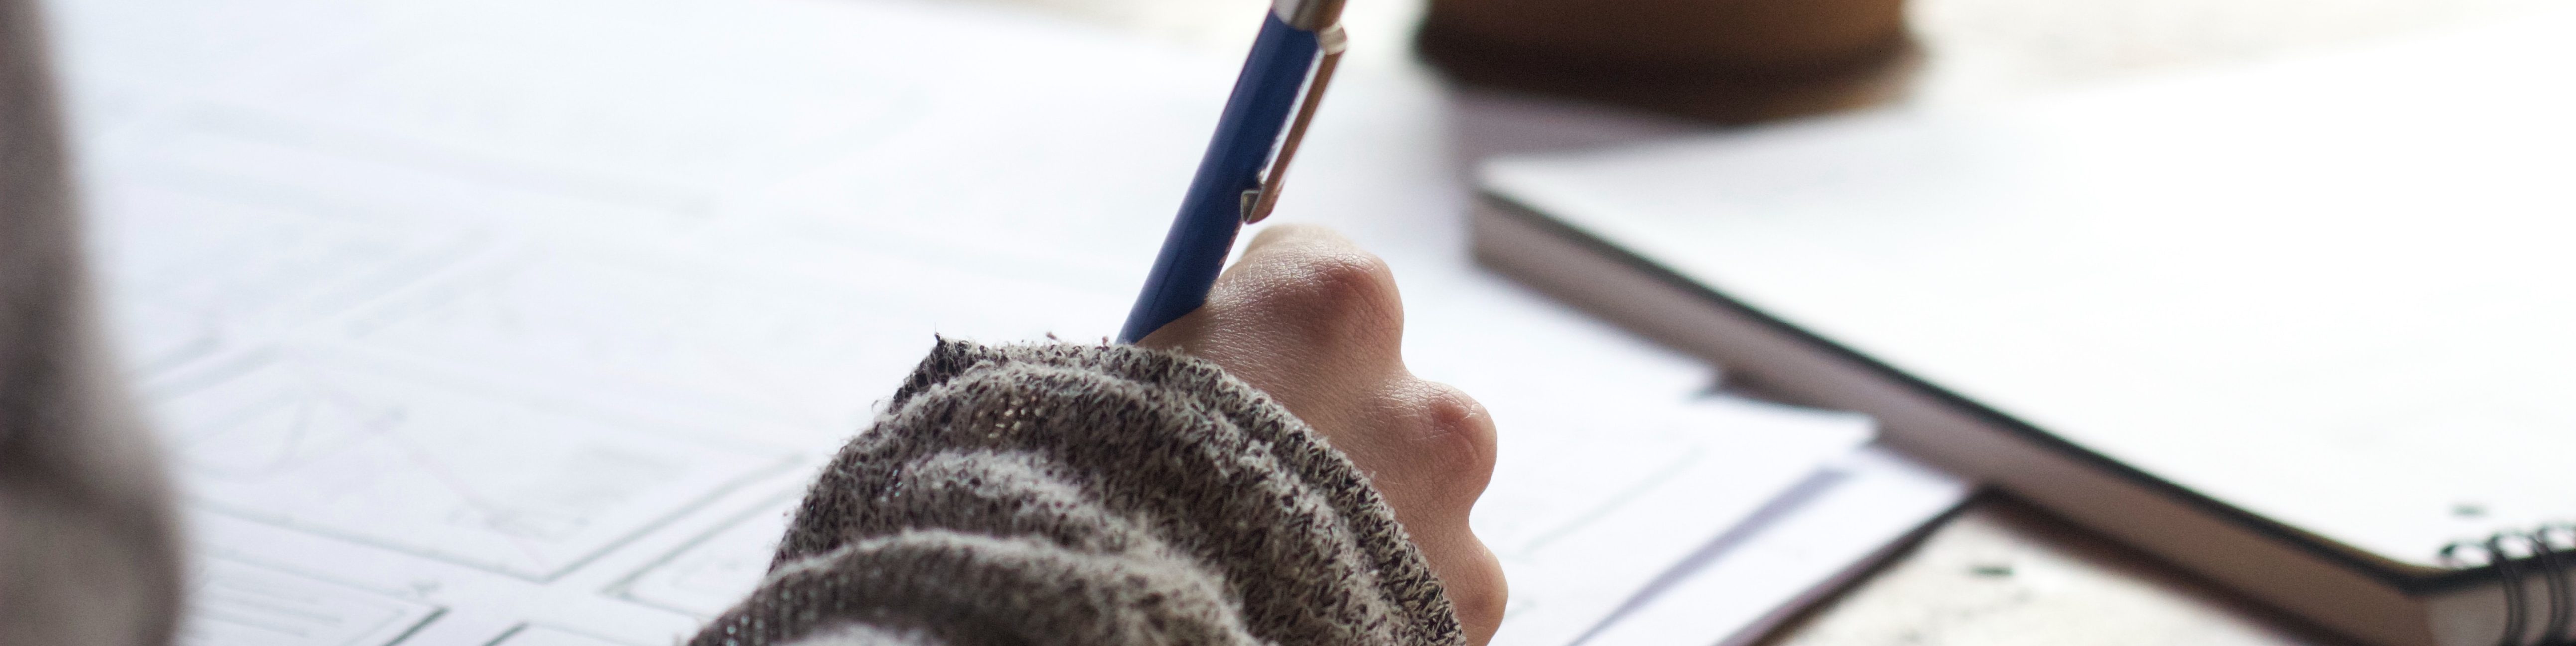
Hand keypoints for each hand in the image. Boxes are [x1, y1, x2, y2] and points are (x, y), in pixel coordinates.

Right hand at [1139, 224, 1506, 644]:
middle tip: (1250, 487)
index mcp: (1329, 305)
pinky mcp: (1468, 607)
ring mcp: (1455, 512)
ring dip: (1372, 521)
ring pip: (1424, 496)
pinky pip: (1434, 589)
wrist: (1142, 643)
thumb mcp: (1112, 394)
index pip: (1321, 267)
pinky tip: (1313, 615)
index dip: (1266, 322)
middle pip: (1387, 390)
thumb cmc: (1099, 512)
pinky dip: (1383, 599)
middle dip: (1334, 430)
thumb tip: (1188, 360)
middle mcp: (1419, 398)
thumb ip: (1186, 359)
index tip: (1231, 362)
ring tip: (1283, 567)